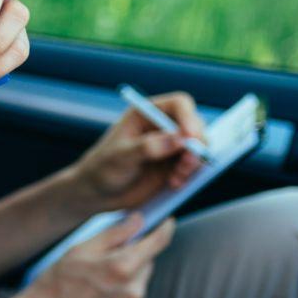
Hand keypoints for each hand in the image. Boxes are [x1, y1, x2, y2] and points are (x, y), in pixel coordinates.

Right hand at [8, 213, 173, 297]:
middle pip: (146, 264)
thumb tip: (138, 220)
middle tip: (101, 263)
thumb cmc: (53, 286)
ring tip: (93, 289)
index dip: (164, 229)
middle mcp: (134, 292)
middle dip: (131, 258)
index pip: (156, 243)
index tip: (168, 221)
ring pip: (139, 285)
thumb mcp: (77, 251)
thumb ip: (113, 234)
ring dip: (126, 281)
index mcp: (121, 268)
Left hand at [69, 91, 206, 212]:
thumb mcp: (120, 157)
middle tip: (187, 163)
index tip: (191, 137)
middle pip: (195, 125)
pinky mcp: (175, 164)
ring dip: (194, 162)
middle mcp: (162, 126)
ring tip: (176, 178)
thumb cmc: (103, 168)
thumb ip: (148, 147)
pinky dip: (190, 174)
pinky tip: (174, 183)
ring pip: (199, 147)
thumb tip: (179, 138)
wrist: (98, 193)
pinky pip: (195, 165)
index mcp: (145, 113)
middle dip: (197, 144)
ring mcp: (171, 146)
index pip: (179, 104)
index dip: (189, 117)